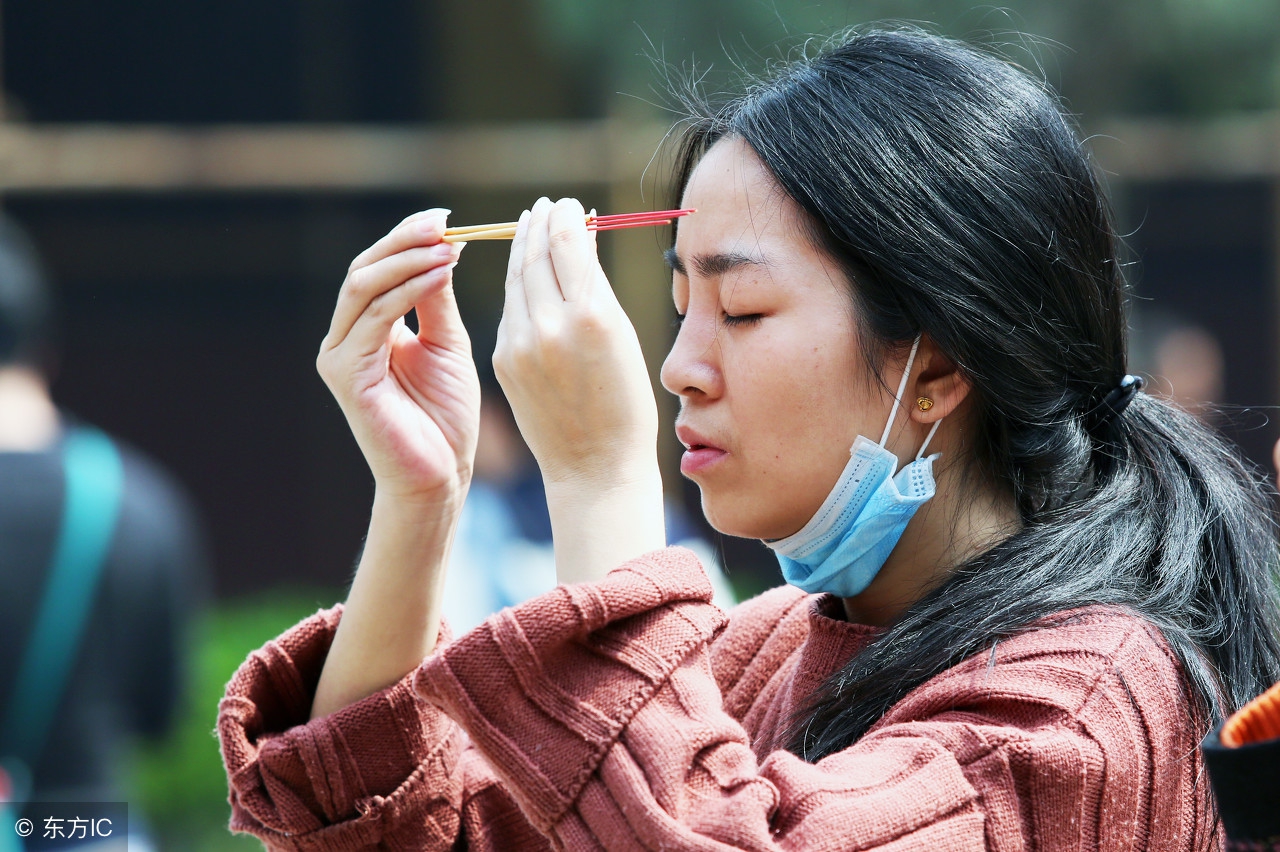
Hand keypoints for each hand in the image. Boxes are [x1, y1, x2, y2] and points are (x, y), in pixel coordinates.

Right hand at [317, 209, 479, 505]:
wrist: (440, 475)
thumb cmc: (445, 416)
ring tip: (448, 247)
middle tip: (445, 223)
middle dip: (405, 240)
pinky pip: (375, 320)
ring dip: (409, 260)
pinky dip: (408, 292)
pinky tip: (440, 276)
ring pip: (364, 287)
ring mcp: (339, 356)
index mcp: (365, 328)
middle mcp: (344, 338)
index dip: (408, 238)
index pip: (377, 267)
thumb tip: (442, 245)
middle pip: (365, 268)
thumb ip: (436, 298)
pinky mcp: (346, 376)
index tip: (447, 218)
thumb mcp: (447, 343)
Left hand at [494, 197, 658, 486]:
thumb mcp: (624, 336)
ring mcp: (521, 344)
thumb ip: (596, 286)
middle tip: (545, 205)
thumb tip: (581, 238)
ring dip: (521, 246)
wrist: (594, 466)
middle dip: (540, 224)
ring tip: (529, 224)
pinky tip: (523, 272)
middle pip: (535, 254)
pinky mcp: (504, 360)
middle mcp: (550, 326)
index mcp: (592, 316)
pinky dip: (517, 285)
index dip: (566, 217)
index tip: (569, 205)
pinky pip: (510, 310)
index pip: (568, 243)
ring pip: (516, 279)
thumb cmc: (625, 402)